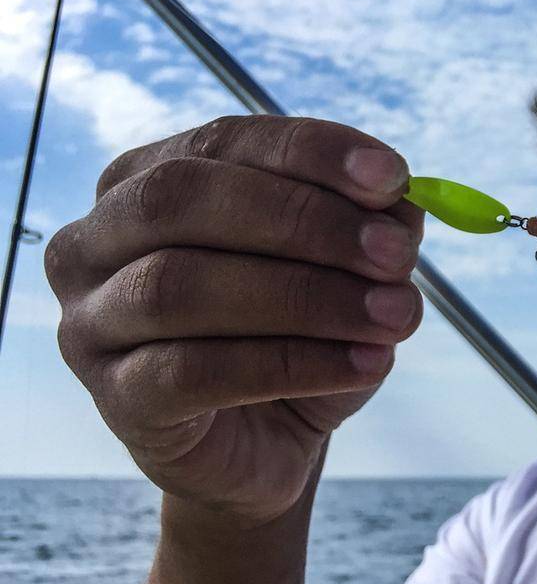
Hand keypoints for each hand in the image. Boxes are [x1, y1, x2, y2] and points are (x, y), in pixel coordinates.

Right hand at [43, 115, 422, 526]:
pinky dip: (292, 364)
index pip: (223, 139)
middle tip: (396, 255)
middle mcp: (97, 240)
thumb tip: (399, 200)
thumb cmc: (299, 333)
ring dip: (307, 298)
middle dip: (304, 221)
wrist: (266, 444)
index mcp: (147, 179)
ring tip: (394, 317)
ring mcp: (90, 322)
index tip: (394, 176)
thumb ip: (368, 224)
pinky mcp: (116, 399)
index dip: (311, 152)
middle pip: (183, 200)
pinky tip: (366, 365)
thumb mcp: (345, 269)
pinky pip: (194, 372)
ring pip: (181, 287)